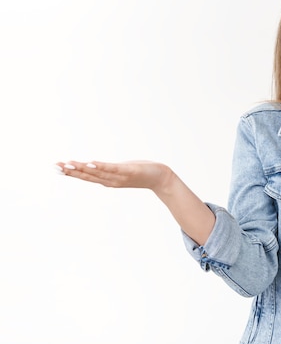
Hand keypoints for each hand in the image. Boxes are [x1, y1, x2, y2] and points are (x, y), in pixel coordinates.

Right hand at [56, 160, 172, 192]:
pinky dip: (101, 166)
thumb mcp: (122, 171)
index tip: (56, 168)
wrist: (161, 178)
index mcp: (108, 180)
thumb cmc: (141, 173)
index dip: (71, 173)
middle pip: (88, 176)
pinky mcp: (128, 171)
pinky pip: (112, 168)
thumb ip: (109, 170)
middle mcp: (111, 180)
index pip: (86, 176)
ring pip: (97, 173)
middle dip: (71, 171)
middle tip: (55, 167)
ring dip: (82, 168)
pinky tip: (90, 163)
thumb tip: (97, 166)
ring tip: (68, 164)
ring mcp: (119, 176)